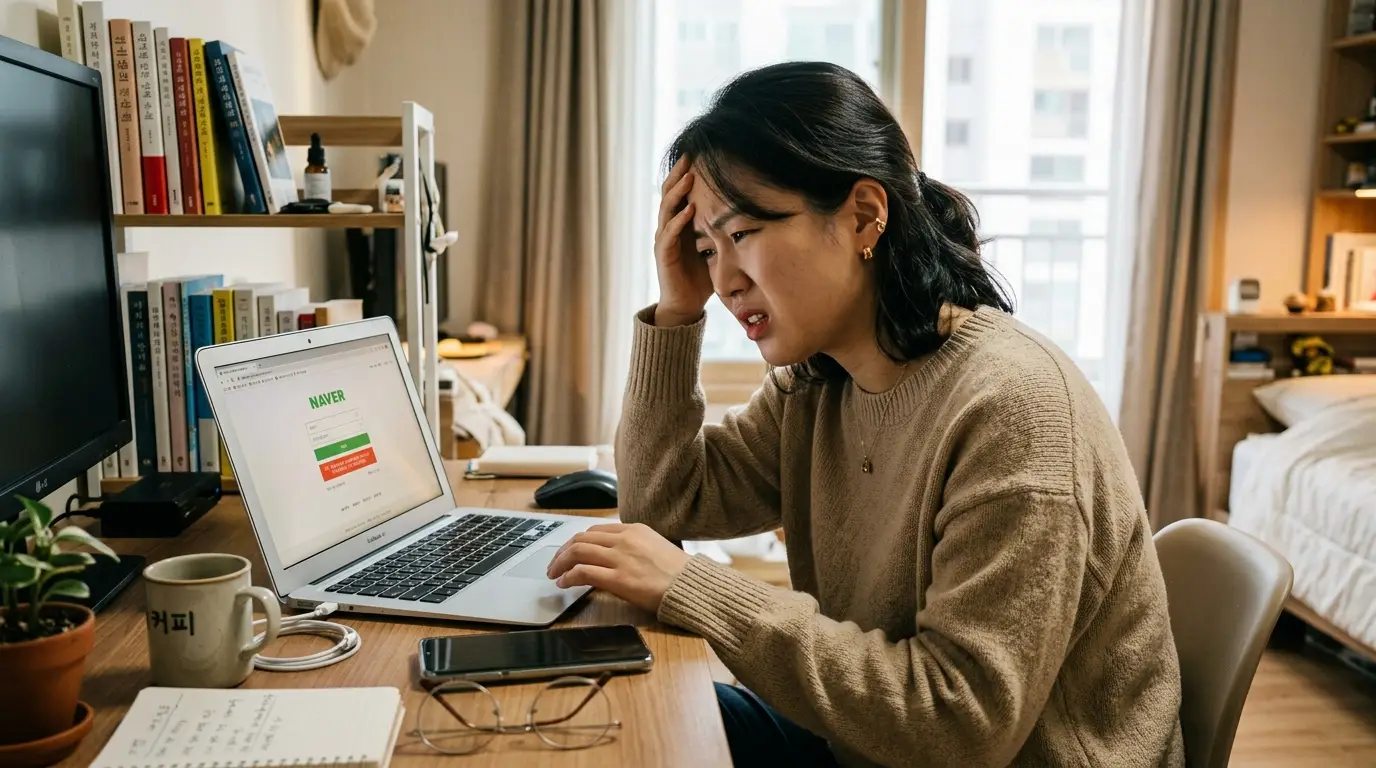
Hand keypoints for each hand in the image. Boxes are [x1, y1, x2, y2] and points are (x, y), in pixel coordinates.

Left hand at [546, 523, 691, 613]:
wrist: (691, 586)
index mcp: (634, 530)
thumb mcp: (654, 546)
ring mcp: (621, 558)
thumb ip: (632, 546)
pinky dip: (569, 576)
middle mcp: (624, 540)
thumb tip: (611, 554)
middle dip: (562, 552)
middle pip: (581, 539)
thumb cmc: (677, 572)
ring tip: (554, 574)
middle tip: (554, 564)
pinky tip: (564, 583)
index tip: (568, 552)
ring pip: (578, 552)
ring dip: (560, 563)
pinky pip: (584, 573)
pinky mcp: (619, 579)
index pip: (595, 531)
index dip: (576, 542)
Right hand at [654, 156, 713, 326]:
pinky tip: (689, 209)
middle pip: (669, 193)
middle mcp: (668, 228)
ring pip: (667, 209)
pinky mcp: (663, 254)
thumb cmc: (700, 277)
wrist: (685, 305)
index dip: (685, 174)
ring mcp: (664, 240)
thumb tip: (750, 216)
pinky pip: (669, 233)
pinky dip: (679, 220)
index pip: (679, 192)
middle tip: (689, 156)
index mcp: (679, 224)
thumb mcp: (715, 248)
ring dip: (678, 192)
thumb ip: (723, 231)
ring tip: (689, 176)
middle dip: (678, 174)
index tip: (697, 155)